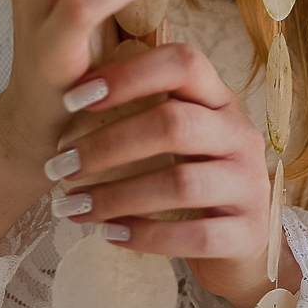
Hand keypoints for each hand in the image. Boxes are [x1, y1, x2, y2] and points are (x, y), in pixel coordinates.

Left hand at [49, 42, 301, 307]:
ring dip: (116, 195)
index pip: (182, 63)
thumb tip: (69, 90)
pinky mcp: (247, 233)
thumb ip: (144, 106)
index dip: (127, 75)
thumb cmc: (194, 173)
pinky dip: (145, 236)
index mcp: (218, 98)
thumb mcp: (181, 132)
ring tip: (71, 205)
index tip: (73, 98)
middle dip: (107, 145)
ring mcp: (248, 183)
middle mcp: (238, 133)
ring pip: (181, 184)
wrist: (243, 243)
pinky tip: (108, 234)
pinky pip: (194, 235)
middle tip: (59, 165)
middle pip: (174, 124)